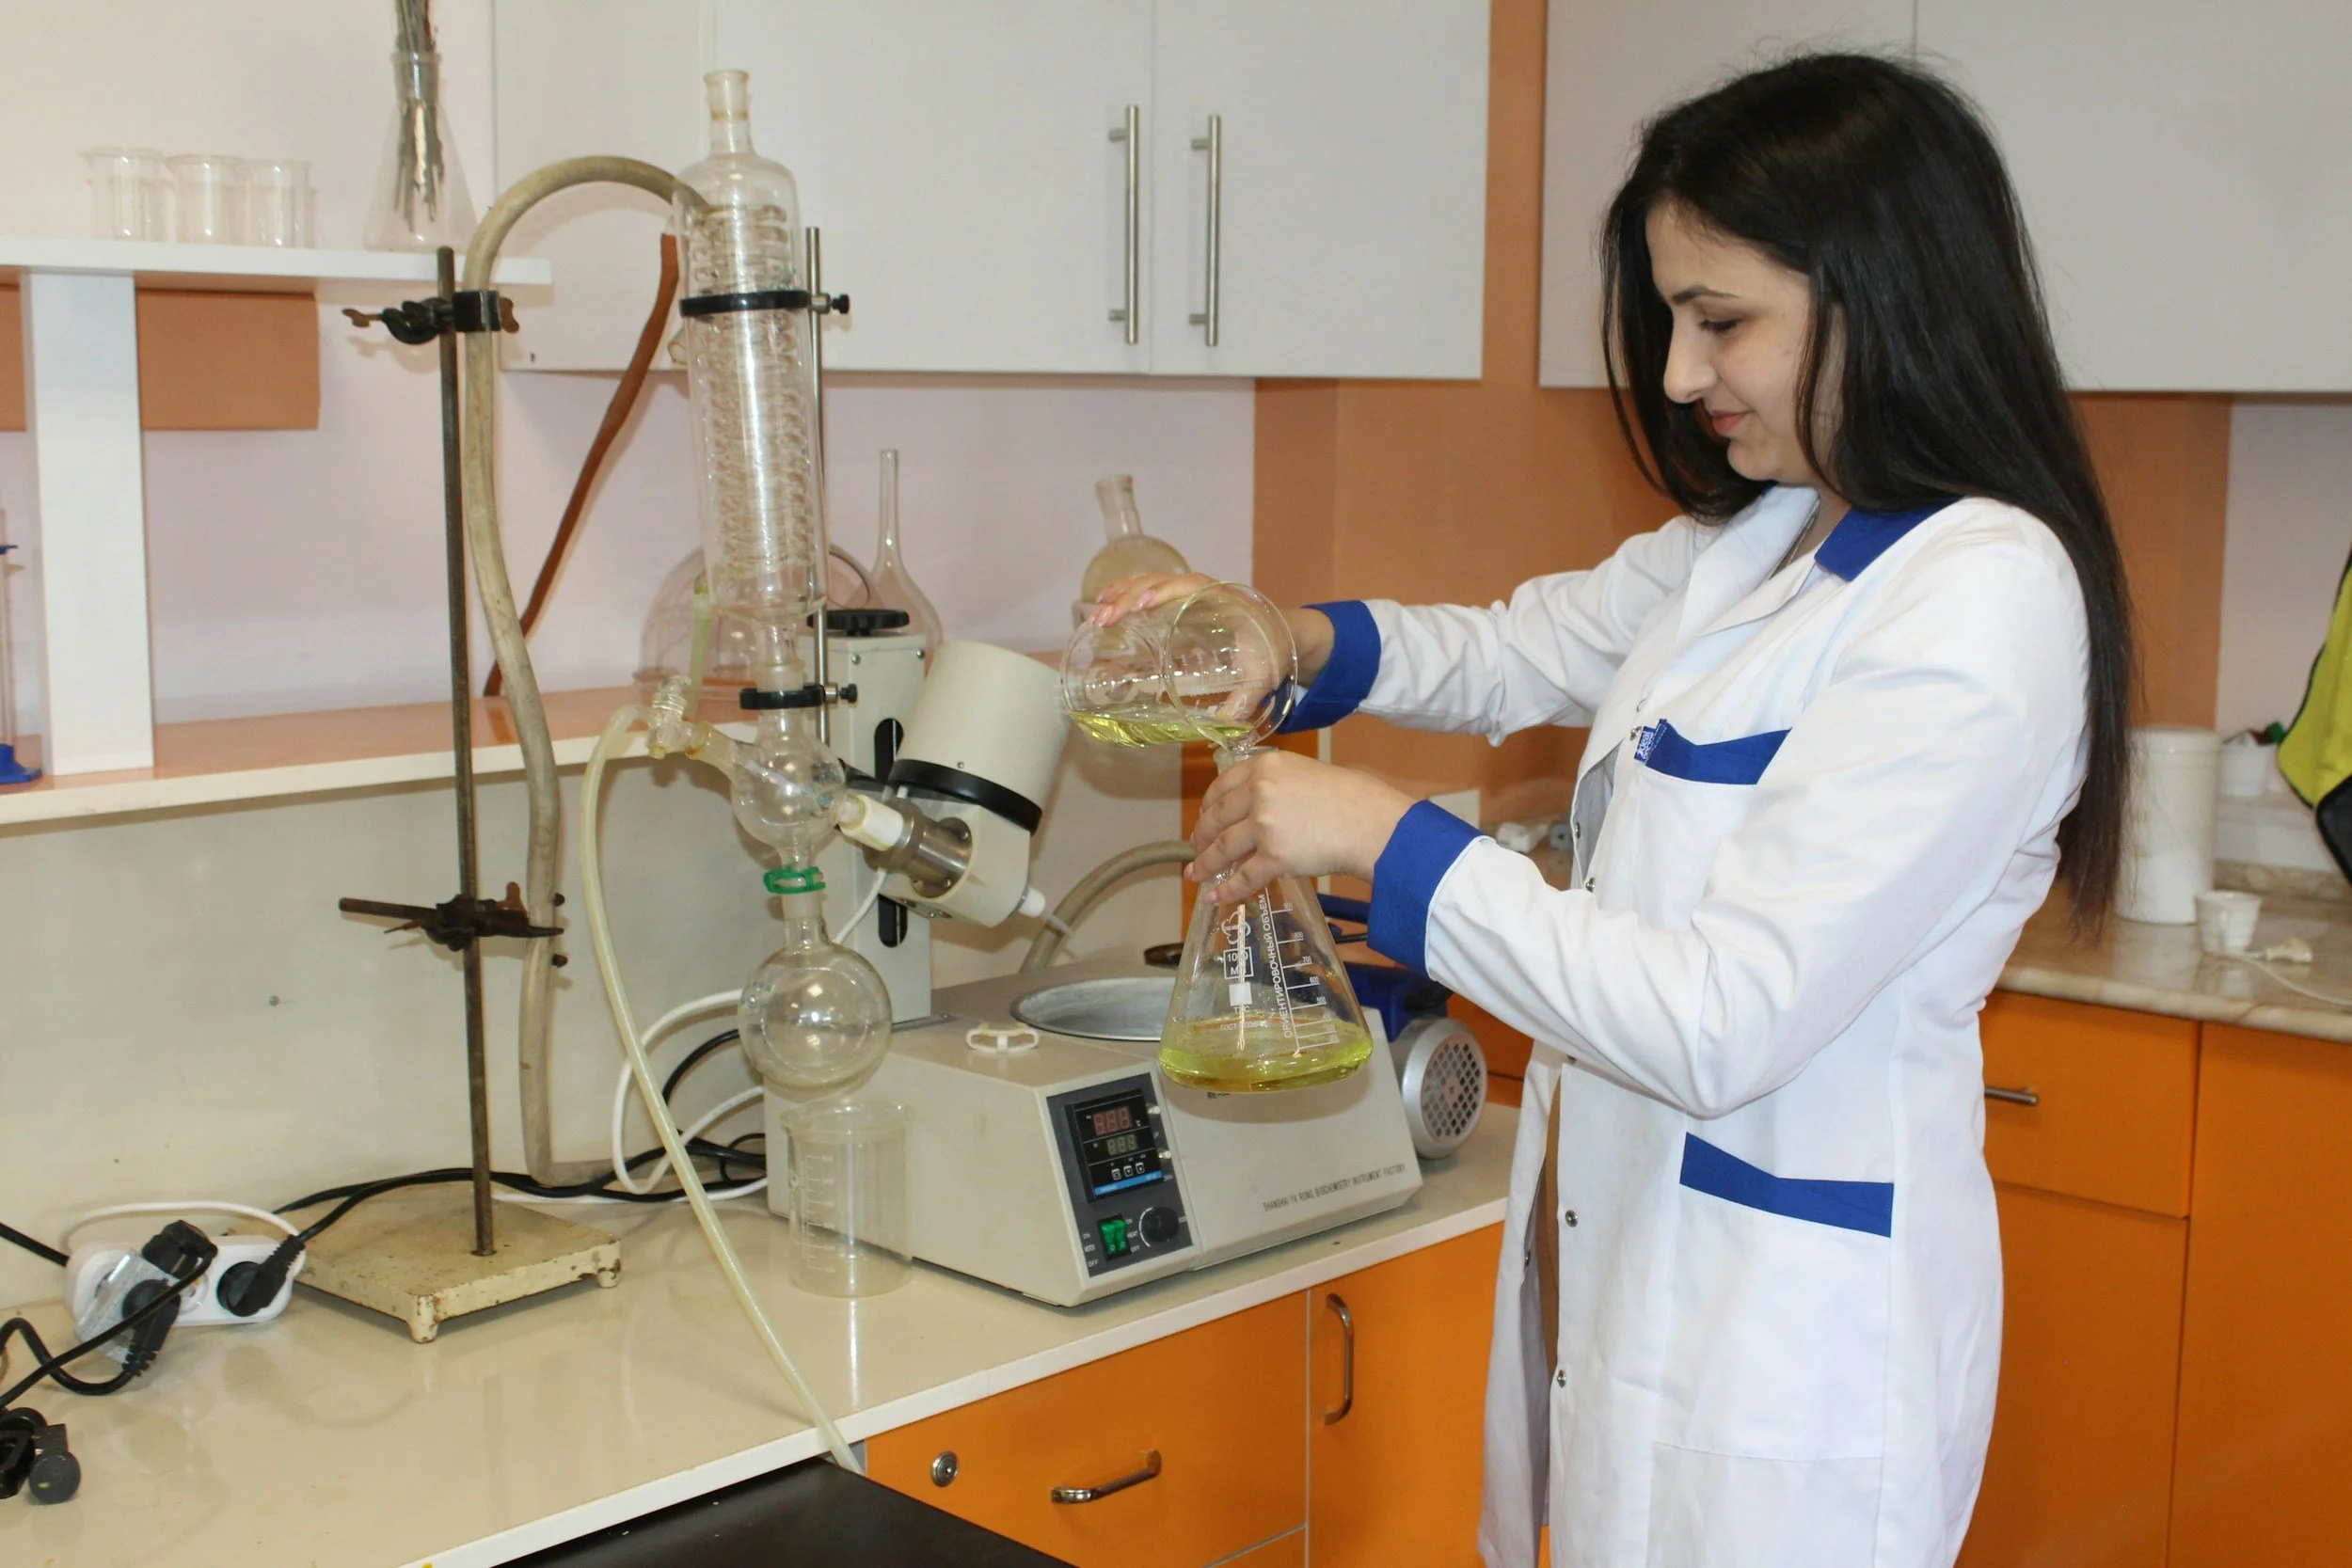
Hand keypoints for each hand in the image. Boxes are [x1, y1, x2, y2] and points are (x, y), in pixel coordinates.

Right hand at [1089, 574, 1337, 683]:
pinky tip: (1105, 605)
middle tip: (1103, 620)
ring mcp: (1187, 594)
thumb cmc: (1270, 651)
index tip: (1140, 606)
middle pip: (1158, 583)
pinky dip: (1125, 594)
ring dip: (1120, 595)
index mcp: (1222, 602)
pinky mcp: (1179, 603)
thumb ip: (1242, 701)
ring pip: (1149, 582)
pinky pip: (1148, 590)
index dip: (1162, 592)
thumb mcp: (1260, 676)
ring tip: (1096, 614)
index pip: (1187, 586)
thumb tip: (1219, 728)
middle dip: (1127, 598)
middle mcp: (1201, 591)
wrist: (1283, 635)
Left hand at [1189, 750, 1413, 905]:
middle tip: (1195, 847)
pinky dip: (1226, 890)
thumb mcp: (1304, 773)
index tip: (1204, 816)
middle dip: (1202, 835)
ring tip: (1195, 874)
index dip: (1208, 805)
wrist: (1371, 823)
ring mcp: (1264, 825)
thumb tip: (1253, 808)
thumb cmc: (1349, 797)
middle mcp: (1259, 792)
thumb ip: (1275, 785)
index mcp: (1265, 767)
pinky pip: (1244, 877)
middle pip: (1217, 817)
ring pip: (1224, 848)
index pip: (1222, 785)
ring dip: (1206, 864)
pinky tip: (1214, 897)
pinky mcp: (1275, 857)